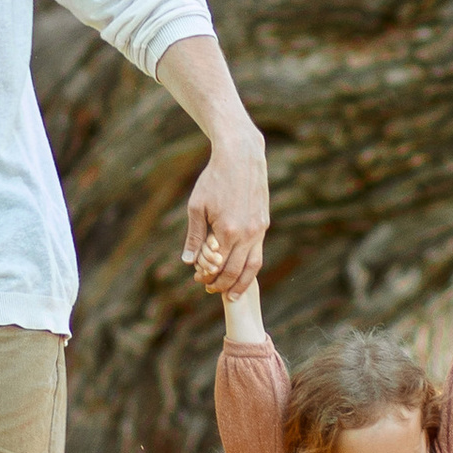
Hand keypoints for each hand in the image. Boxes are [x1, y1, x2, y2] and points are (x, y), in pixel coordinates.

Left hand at [183, 124, 269, 299]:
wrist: (240, 157)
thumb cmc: (214, 179)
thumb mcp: (197, 207)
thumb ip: (194, 236)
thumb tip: (188, 262)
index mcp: (227, 231)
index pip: (217, 266)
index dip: (207, 276)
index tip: (198, 280)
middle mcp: (246, 234)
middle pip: (235, 271)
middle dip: (222, 284)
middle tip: (210, 290)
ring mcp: (258, 230)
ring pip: (252, 267)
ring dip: (241, 284)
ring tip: (232, 295)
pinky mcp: (264, 224)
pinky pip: (258, 252)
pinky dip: (249, 267)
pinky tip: (241, 271)